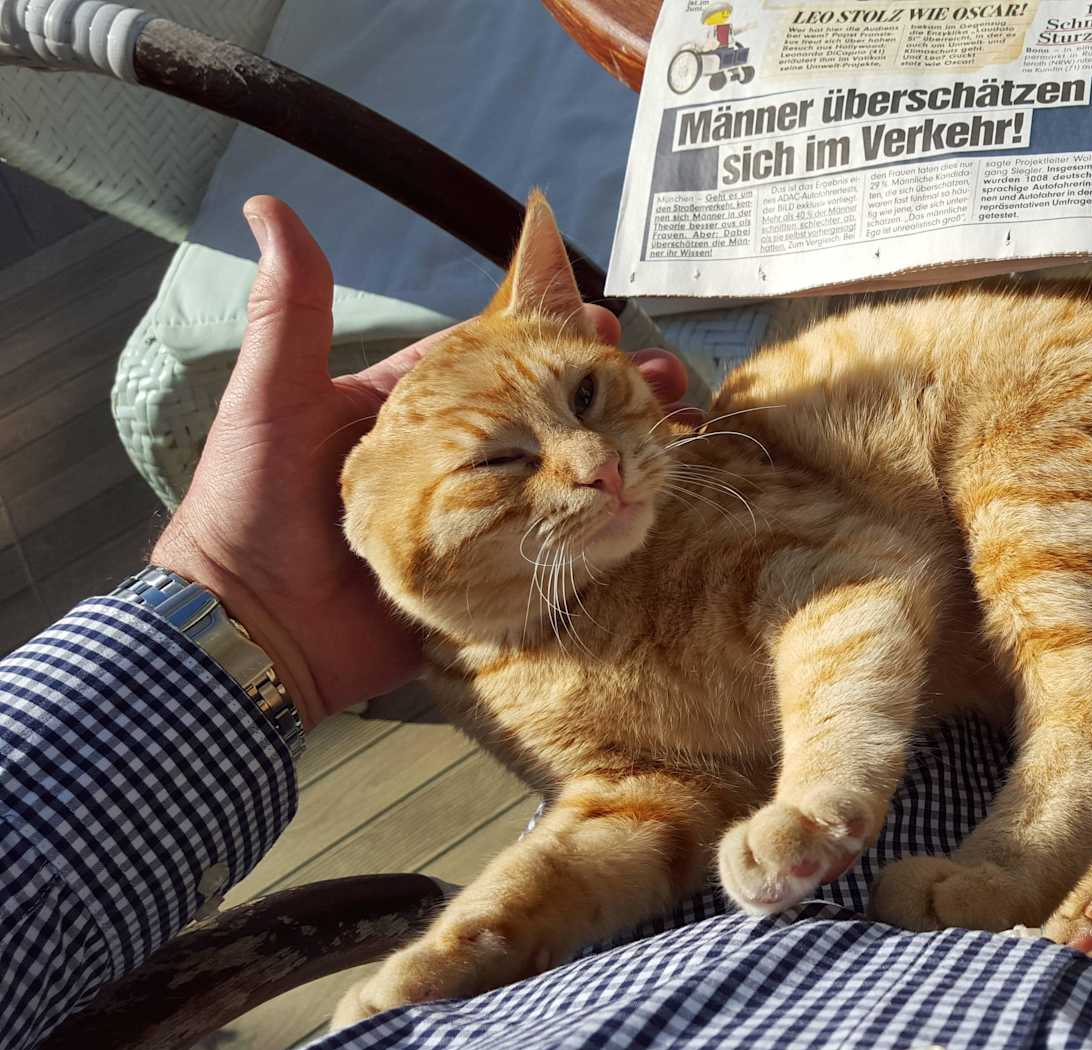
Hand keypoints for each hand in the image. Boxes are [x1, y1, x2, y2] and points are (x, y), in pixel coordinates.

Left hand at [150, 196, 689, 727]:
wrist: (248, 631)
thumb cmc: (248, 509)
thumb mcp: (271, 400)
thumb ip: (290, 313)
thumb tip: (270, 209)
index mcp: (411, 416)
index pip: (497, 363)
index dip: (550, 339)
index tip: (601, 319)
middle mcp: (454, 465)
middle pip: (547, 419)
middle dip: (609, 395)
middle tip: (663, 376)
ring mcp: (476, 525)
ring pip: (564, 481)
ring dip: (621, 457)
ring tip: (675, 433)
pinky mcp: (486, 584)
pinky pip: (556, 553)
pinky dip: (606, 533)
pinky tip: (654, 512)